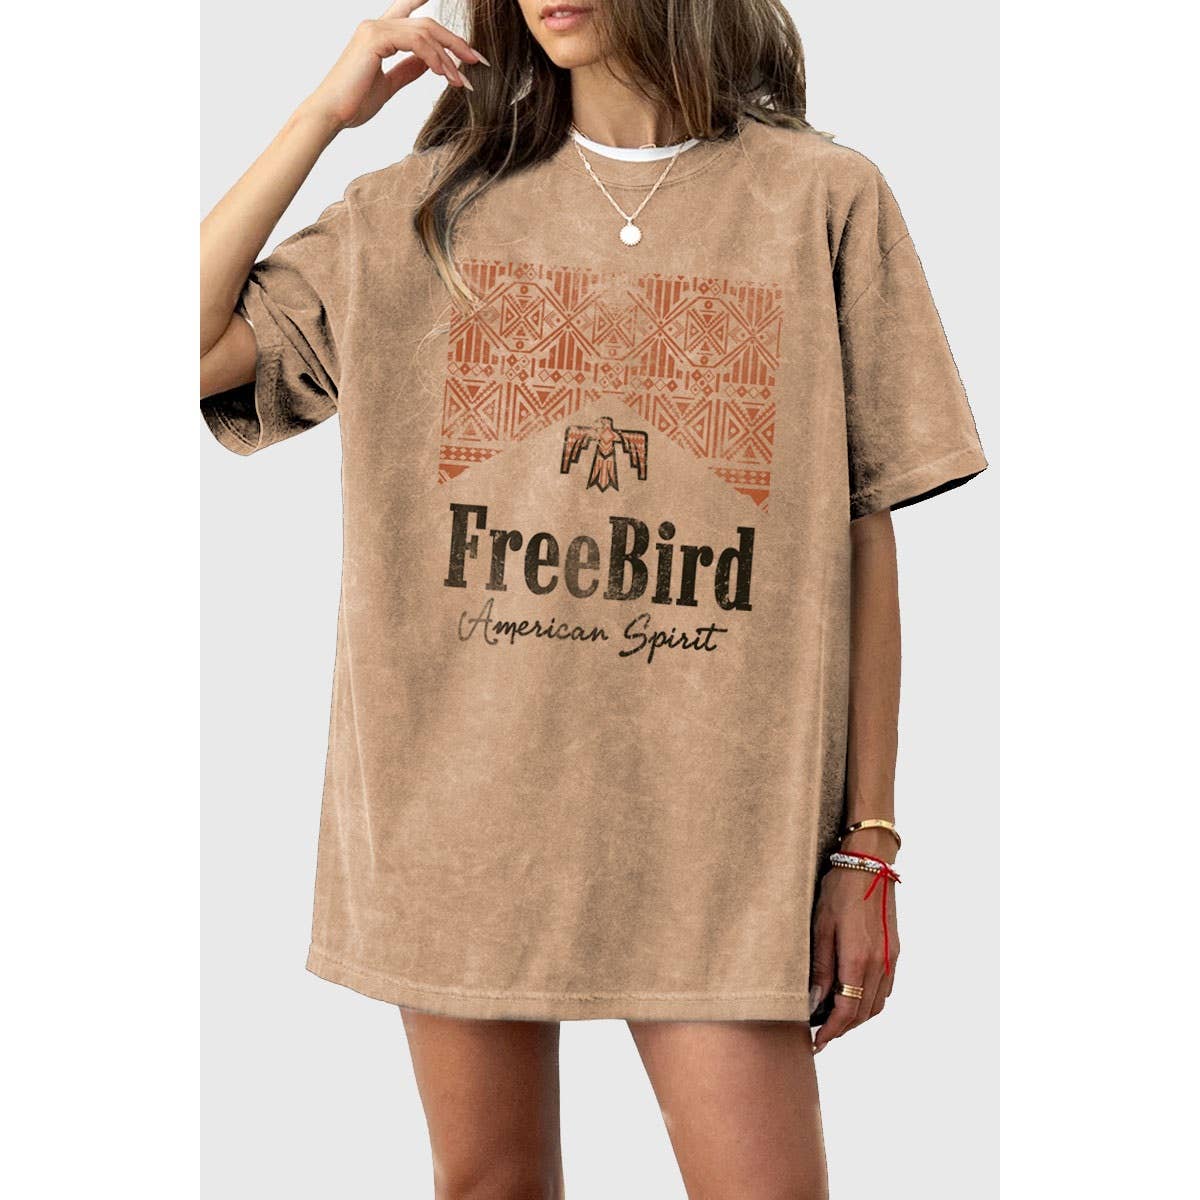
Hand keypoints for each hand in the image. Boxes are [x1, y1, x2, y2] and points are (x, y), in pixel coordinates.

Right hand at [303, 3, 488, 132]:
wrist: (331, 115)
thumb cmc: (353, 103)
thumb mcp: (389, 85)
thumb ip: (408, 70)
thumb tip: (430, 64)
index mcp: (379, 34)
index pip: (410, 13)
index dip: (432, 10)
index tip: (458, 28)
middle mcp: (376, 25)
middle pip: (427, 23)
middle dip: (455, 42)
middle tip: (477, 60)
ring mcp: (374, 29)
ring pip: (425, 31)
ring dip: (448, 56)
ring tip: (461, 80)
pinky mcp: (374, 39)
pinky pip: (416, 41)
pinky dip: (434, 58)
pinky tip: (444, 75)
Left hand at [809, 861, 898, 1052]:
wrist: (868, 864)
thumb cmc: (838, 890)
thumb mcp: (820, 926)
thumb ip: (821, 967)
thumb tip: (815, 1001)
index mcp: (859, 959)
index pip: (847, 1011)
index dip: (831, 1032)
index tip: (815, 1043)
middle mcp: (880, 963)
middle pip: (864, 1013)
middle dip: (842, 1029)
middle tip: (820, 1034)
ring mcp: (891, 958)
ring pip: (877, 1004)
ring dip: (857, 1018)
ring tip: (833, 1019)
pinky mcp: (894, 951)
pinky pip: (885, 988)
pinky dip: (869, 1002)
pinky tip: (852, 997)